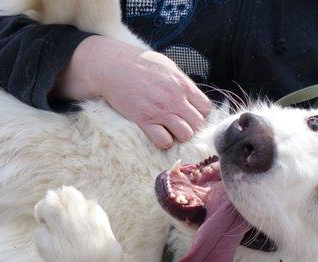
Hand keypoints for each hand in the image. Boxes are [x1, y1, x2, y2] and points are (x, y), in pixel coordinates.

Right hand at [53, 36, 211, 148]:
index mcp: (182, 84)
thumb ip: (182, 82)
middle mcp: (174, 99)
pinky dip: (164, 141)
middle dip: (192, 127)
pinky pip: (164, 141)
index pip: (206, 108)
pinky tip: (159, 134)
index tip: (191, 113)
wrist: (111, 66)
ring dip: (180, 135)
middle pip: (198, 125)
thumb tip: (192, 96)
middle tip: (181, 124)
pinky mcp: (144, 120)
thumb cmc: (138, 63)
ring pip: (185, 135)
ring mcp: (159, 111)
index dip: (200, 114)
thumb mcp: (167, 66)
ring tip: (171, 130)